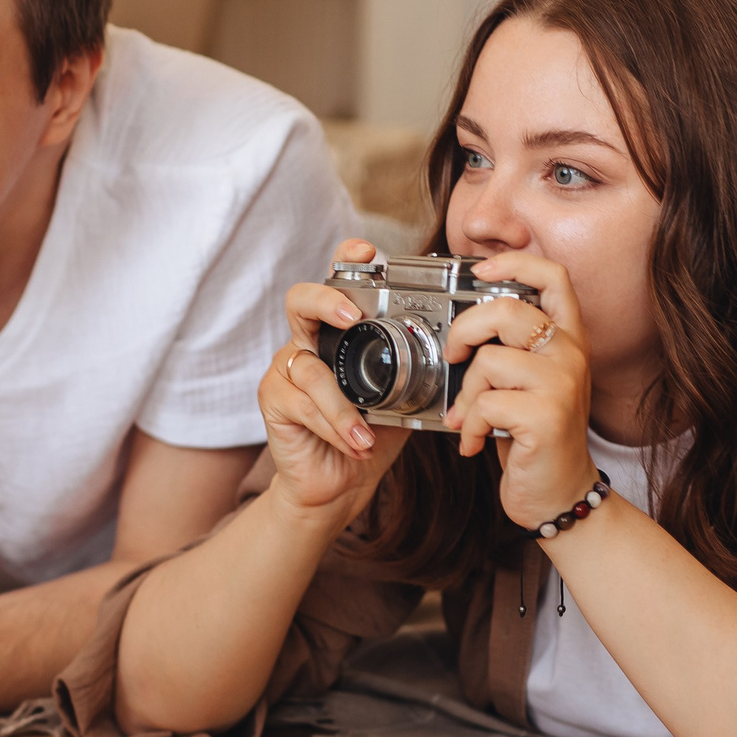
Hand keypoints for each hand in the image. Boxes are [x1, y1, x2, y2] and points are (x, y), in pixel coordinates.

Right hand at [259, 239, 409, 514]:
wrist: (337, 485)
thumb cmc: (370, 435)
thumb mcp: (403, 401)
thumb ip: (420, 377)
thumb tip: (463, 361)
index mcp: (341, 333)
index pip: (340, 282)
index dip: (348, 259)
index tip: (369, 251)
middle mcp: (309, 342)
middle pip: (300, 300)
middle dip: (326, 300)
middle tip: (350, 314)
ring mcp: (287, 369)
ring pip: (310, 369)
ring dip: (342, 407)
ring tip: (367, 434)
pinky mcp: (274, 399)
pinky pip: (303, 403)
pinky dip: (333, 425)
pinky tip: (355, 443)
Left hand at [440, 251, 599, 526]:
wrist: (558, 492)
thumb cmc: (534, 433)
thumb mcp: (528, 380)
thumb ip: (508, 346)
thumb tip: (459, 324)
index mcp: (567, 337)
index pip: (553, 275)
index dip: (514, 261)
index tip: (480, 269)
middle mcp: (571, 353)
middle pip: (505, 309)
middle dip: (464, 331)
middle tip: (455, 355)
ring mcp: (563, 383)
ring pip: (489, 361)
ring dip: (466, 394)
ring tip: (470, 417)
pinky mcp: (548, 416)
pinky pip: (485, 404)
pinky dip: (471, 426)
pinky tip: (477, 442)